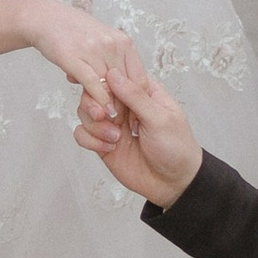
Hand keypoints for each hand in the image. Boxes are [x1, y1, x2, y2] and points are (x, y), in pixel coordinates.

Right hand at [24, 0, 141, 113]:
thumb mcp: (104, 43)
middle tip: (123, 125)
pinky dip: (99, 101)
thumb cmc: (75, 33)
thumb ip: (116, 64)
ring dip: (112, 109)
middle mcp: (113, 45)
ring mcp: (94, 51)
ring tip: (111, 123)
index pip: (140, 79)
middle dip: (126, 109)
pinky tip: (101, 113)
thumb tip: (125, 90)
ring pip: (110, 88)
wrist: (46, 18)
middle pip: (127, 86)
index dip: (139, 101)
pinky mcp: (74, 58)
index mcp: (124, 43)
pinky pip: (92, 83)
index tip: (135, 117)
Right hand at [75, 52, 201, 207]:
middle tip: (106, 116)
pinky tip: (109, 148)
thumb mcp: (160, 119)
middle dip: (95, 104)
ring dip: (95, 126)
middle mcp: (124, 105)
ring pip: (85, 112)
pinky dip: (90, 140)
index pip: (116, 74)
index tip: (100, 88)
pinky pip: (81, 134)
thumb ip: (135, 96)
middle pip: (94, 91)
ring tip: (115, 138)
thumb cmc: (176, 148)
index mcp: (142, 92)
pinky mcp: (102, 142)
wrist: (173, 184)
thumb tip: (113, 73)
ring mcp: (112, 123)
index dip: (103, 77)